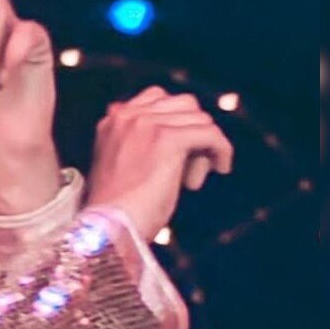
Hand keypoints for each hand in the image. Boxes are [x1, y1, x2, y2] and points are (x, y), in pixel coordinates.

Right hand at [88, 86, 233, 239]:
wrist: (107, 230)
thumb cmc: (115, 212)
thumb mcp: (119, 169)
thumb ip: (136, 145)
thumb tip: (172, 136)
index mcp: (113, 121)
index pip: (157, 98)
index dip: (178, 121)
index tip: (183, 149)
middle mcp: (128, 115)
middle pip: (184, 104)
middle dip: (194, 131)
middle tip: (190, 165)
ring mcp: (147, 124)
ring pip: (200, 119)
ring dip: (205, 147)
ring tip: (192, 179)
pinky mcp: (168, 139)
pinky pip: (210, 134)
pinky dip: (222, 149)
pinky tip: (222, 167)